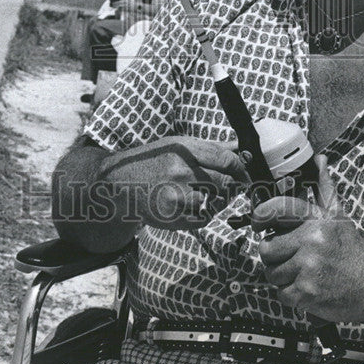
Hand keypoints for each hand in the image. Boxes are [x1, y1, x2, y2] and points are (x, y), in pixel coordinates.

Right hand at [102, 136, 248, 230]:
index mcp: (183, 150)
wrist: (120, 183)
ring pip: (216, 202)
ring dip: (220, 200)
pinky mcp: (172, 217)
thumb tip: (239, 147)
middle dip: (234, 184)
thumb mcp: (178, 145)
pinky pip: (203, 219)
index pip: (225, 159)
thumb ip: (210, 148)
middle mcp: (179, 171)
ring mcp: (175, 196)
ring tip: (210, 194)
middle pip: (224, 181)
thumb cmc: (153, 161)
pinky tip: (196, 205)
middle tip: (235, 185)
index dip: (240, 167)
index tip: (243, 171)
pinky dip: (206, 213)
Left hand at [252, 156, 363, 322]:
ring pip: (271, 273)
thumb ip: (324, 187)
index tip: (258, 223)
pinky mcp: (306, 292)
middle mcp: (311, 241)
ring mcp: (308, 267)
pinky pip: (280, 294)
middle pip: (267, 248)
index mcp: (315, 220)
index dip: (260, 216)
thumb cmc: (351, 249)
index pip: (276, 210)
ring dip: (281, 276)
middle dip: (273, 254)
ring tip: (299, 272)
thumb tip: (319, 159)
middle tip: (288, 256)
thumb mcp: (338, 215)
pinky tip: (304, 287)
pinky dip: (289, 295)